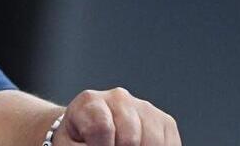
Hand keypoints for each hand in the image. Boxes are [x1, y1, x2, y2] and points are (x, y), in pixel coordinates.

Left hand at [60, 88, 180, 145]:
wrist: (85, 134)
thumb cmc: (76, 141)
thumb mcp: (70, 145)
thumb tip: (106, 144)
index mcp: (90, 102)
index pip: (102, 128)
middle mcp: (119, 98)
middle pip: (129, 138)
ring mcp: (144, 108)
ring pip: (153, 142)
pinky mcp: (164, 122)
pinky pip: (169, 144)